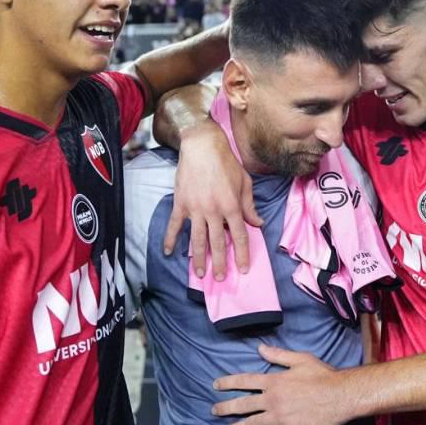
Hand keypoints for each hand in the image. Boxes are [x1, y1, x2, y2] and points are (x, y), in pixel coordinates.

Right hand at [164, 121, 261, 278]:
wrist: (202, 145)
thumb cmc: (226, 162)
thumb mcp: (245, 182)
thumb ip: (250, 205)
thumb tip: (258, 223)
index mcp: (232, 206)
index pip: (240, 236)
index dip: (242, 254)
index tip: (243, 269)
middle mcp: (214, 211)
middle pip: (218, 243)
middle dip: (220, 263)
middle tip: (219, 278)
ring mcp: (196, 209)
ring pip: (197, 239)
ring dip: (199, 258)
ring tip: (200, 273)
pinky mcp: (181, 203)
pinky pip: (174, 225)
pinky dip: (170, 239)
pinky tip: (168, 252)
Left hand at [212, 344, 347, 424]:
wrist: (339, 396)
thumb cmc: (322, 375)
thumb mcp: (300, 359)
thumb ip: (278, 355)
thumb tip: (259, 348)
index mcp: (273, 381)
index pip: (244, 381)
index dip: (228, 383)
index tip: (216, 386)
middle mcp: (272, 399)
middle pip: (242, 404)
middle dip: (226, 407)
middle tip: (214, 410)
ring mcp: (279, 417)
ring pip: (252, 423)